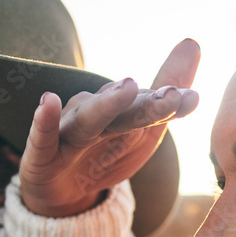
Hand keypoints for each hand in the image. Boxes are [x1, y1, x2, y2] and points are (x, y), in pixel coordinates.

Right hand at [19, 39, 200, 216]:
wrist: (65, 193)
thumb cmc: (106, 155)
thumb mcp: (144, 132)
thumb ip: (168, 98)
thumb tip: (192, 43)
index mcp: (123, 115)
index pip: (149, 107)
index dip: (170, 105)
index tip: (193, 99)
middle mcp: (96, 117)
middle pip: (125, 111)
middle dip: (147, 103)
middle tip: (170, 95)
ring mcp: (69, 132)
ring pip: (90, 119)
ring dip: (107, 104)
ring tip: (126, 87)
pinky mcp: (43, 155)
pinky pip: (43, 137)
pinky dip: (45, 120)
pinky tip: (48, 102)